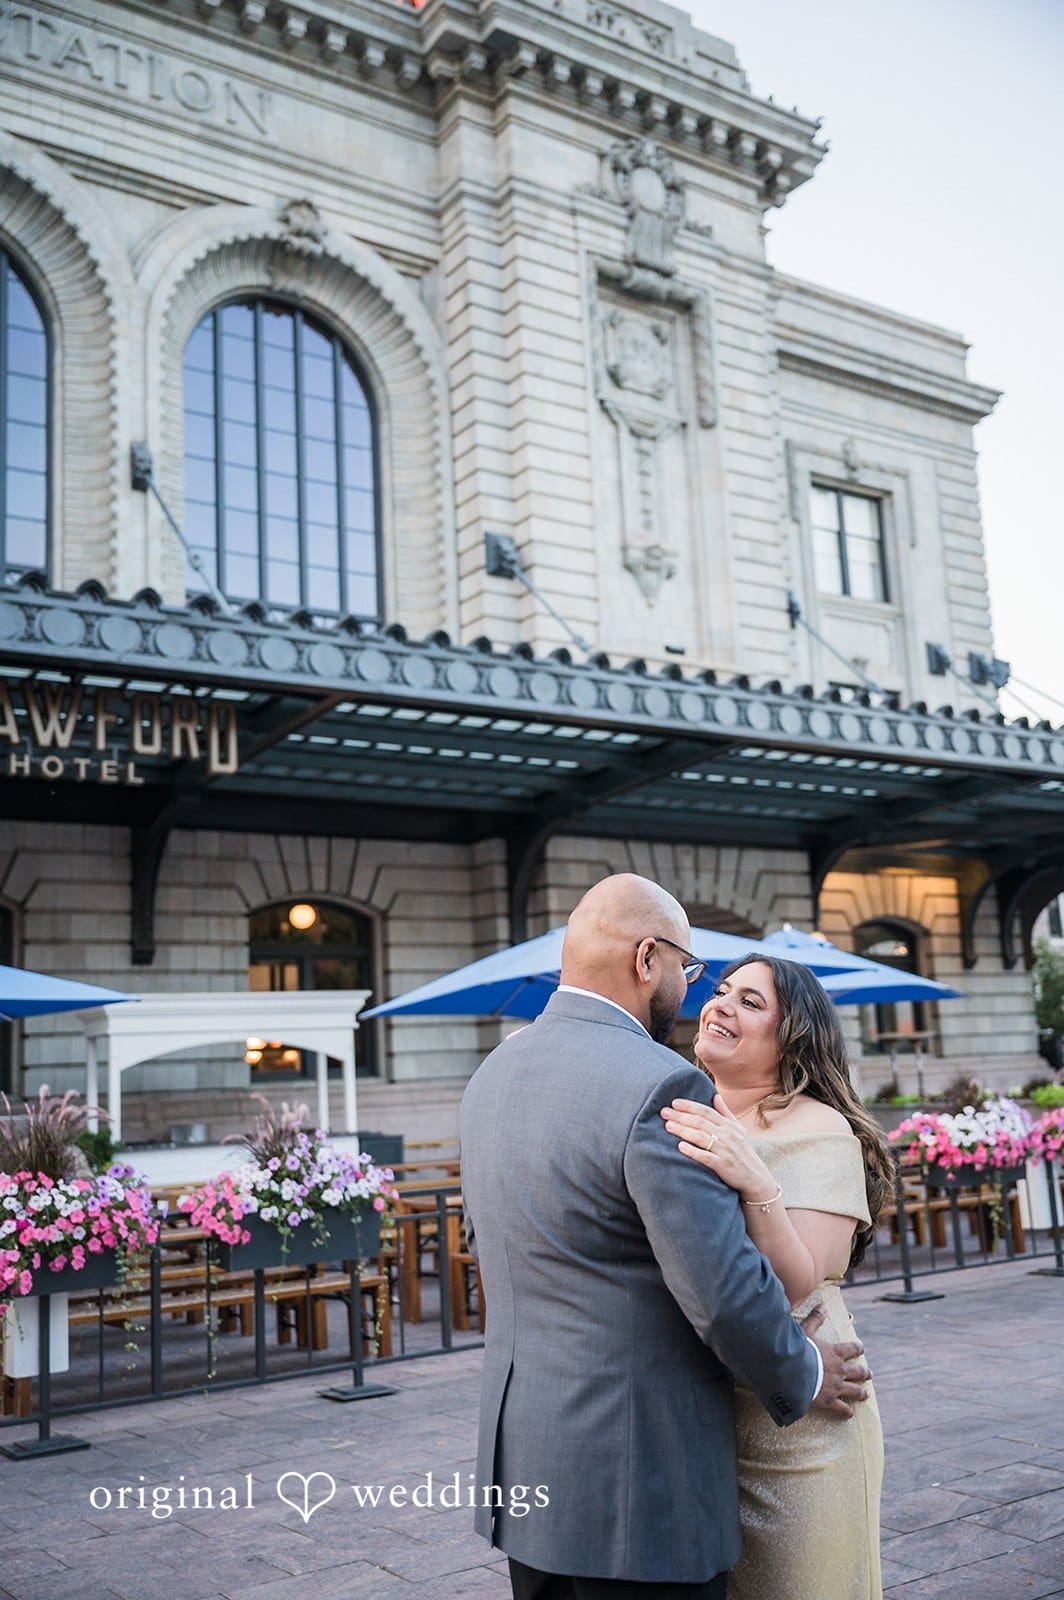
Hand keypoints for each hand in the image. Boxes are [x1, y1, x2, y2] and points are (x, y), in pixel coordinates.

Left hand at [661, 1097, 778, 1202]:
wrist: (755, 1177)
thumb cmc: (743, 1151)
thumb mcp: (738, 1130)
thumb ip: (725, 1113)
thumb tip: (715, 1096)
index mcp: (729, 1125)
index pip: (706, 1111)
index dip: (690, 1106)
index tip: (674, 1103)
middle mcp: (727, 1135)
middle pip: (700, 1122)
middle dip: (681, 1116)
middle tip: (664, 1112)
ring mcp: (725, 1150)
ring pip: (701, 1137)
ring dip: (683, 1131)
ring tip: (668, 1126)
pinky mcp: (723, 1165)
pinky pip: (705, 1157)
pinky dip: (692, 1151)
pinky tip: (680, 1147)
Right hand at [801, 1303, 872, 1418]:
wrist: (794, 1373)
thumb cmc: (798, 1351)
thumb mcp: (805, 1331)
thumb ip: (815, 1319)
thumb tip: (823, 1305)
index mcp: (835, 1353)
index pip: (851, 1349)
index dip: (857, 1348)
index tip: (861, 1348)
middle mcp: (840, 1370)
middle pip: (858, 1372)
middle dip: (864, 1373)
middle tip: (869, 1374)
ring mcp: (837, 1387)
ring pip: (855, 1391)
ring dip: (861, 1392)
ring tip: (865, 1393)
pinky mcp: (830, 1401)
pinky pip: (842, 1408)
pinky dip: (847, 1411)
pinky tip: (850, 1413)